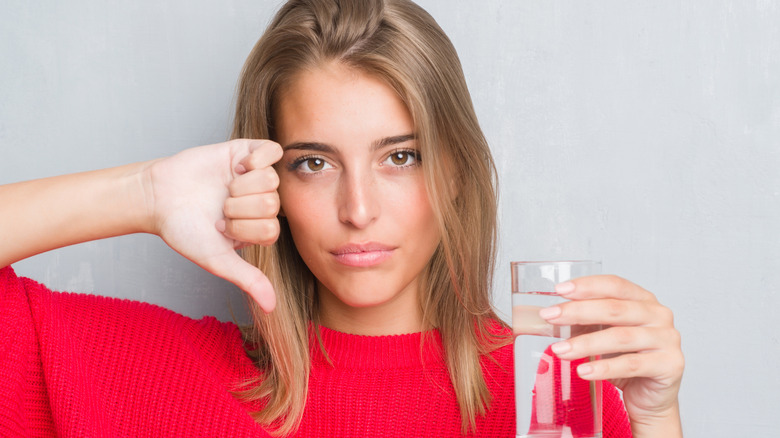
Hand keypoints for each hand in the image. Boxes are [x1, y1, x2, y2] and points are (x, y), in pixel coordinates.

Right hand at [144, 139, 281, 311]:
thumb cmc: (185, 231)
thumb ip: (248, 279)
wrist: (158, 197)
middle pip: (273, 204)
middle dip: (239, 208)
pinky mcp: (248, 151)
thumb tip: (272, 308)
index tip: (221, 228)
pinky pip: (273, 150)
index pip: (272, 229)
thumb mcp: (217, 260)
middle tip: (221, 207)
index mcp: (260, 228)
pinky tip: (239, 166)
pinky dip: (257, 159)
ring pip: (272, 179)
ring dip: (242, 186)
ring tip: (224, 188)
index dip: (243, 229)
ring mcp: (257, 176)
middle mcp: (262, 202)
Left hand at [538, 275, 683, 434]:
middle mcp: (658, 315)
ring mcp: (667, 339)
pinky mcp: (670, 365)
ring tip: (559, 350)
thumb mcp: (603, 334)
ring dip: (585, 343)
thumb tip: (550, 316)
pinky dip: (603, 368)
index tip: (559, 290)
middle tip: (550, 317)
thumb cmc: (626, 359)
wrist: (650, 396)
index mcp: (643, 300)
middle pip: (615, 309)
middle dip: (577, 312)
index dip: (586, 286)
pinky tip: (583, 370)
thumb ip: (584, 322)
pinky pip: (631, 364)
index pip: (614, 285)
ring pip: (620, 337)